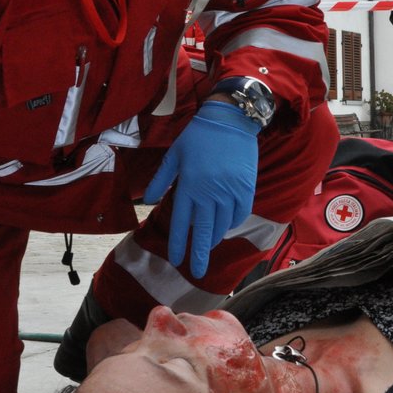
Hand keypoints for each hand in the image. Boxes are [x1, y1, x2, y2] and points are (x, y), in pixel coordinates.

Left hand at [143, 100, 259, 277]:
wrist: (230, 120)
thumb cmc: (197, 136)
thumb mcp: (173, 155)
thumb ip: (160, 180)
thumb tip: (147, 200)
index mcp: (189, 187)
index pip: (181, 223)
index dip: (179, 244)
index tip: (177, 260)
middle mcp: (209, 194)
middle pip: (203, 232)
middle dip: (199, 255)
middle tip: (197, 272)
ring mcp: (229, 192)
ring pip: (222, 225)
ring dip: (215, 238)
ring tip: (209, 244)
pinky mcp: (245, 188)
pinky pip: (239, 214)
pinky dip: (232, 223)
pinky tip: (226, 225)